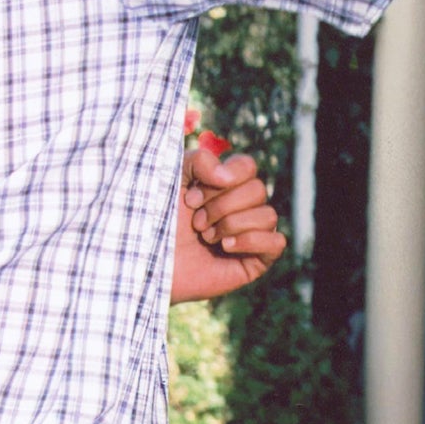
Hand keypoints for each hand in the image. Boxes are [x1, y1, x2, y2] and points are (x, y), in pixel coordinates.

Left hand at [170, 140, 287, 302]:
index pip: (248, 167)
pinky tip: (225, 248)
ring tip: (206, 238)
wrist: (147, 263)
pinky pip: (277, 243)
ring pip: (268, 216)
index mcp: (226, 187)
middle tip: (196, 223)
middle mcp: (242, 209)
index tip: (191, 198)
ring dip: (231, 225)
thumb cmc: (157, 222)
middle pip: (257, 190)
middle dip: (222, 206)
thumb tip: (228, 177)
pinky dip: (251, 241)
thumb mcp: (172, 179)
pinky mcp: (255, 262)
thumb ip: (200, 160)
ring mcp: (251, 235)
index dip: (222, 179)